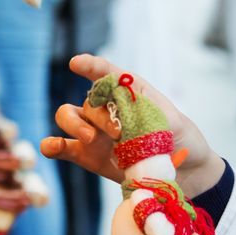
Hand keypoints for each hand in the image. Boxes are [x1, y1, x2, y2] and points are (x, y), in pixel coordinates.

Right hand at [40, 54, 222, 197]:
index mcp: (127, 91)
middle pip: (89, 101)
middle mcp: (107, 107)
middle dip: (100, 115)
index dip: (90, 66)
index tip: (77, 63)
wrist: (183, 171)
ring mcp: (93, 131)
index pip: (105, 73)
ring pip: (68, 116)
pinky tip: (53, 147)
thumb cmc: (179, 139)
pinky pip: (61, 147)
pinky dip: (52, 146)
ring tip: (90, 139)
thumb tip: (125, 120)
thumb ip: (149, 116)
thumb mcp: (172, 122)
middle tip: (118, 133)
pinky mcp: (86, 155)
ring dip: (74, 125)